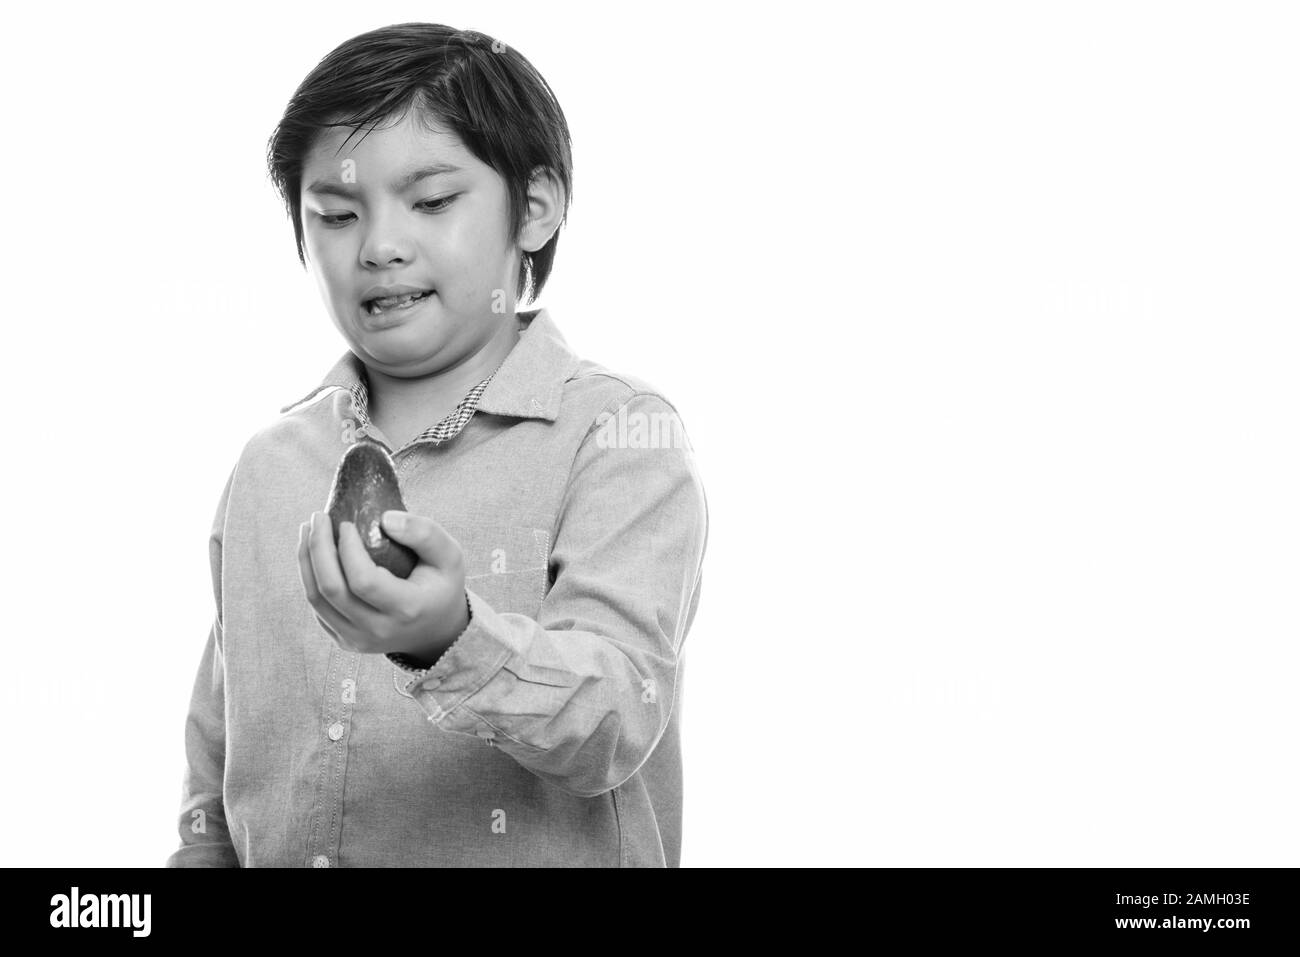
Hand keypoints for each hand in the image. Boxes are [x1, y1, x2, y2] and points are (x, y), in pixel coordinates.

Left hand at [297, 509, 468, 659]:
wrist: (437, 632)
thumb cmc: (442, 586)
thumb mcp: (449, 556)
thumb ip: (424, 533)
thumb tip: (384, 518)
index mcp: (407, 609)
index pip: (363, 580)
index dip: (348, 549)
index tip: (346, 523)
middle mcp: (379, 630)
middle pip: (331, 590)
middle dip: (317, 548)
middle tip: (318, 517)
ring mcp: (358, 640)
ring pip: (316, 600)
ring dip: (306, 561)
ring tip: (308, 529)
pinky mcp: (346, 641)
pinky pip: (318, 609)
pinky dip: (311, 578)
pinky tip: (314, 554)